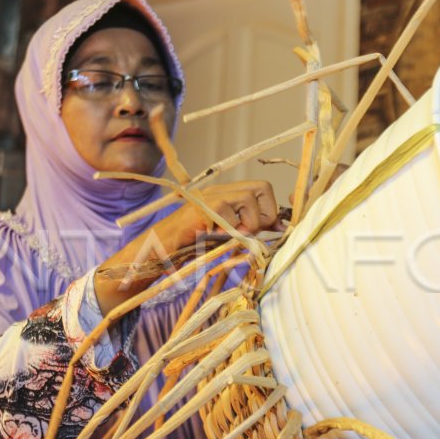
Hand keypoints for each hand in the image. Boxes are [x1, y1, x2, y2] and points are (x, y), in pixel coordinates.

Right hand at [94, 180, 278, 313]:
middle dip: (261, 216)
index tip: (262, 231)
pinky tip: (212, 239)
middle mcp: (219, 190)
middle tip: (245, 234)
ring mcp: (208, 197)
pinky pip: (227, 216)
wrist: (157, 250)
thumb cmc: (193, 245)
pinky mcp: (199, 209)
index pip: (263, 188)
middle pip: (261, 188)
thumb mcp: (228, 235)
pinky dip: (225, 233)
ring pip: (246, 199)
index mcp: (228, 193)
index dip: (269, 210)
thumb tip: (281, 227)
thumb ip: (252, 228)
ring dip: (244, 225)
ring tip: (227, 237)